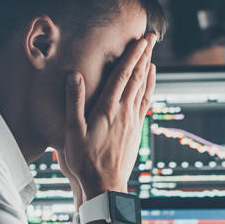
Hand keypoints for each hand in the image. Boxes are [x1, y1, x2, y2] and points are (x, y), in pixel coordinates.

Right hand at [59, 33, 156, 198]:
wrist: (105, 186)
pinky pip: (146, 102)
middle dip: (144, 55)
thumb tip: (74, 75)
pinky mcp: (136, 130)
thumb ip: (73, 101)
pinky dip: (149, 87)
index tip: (139, 39)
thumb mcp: (72, 131)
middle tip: (151, 37)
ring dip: (148, 69)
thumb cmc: (84, 160)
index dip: (132, 55)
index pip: (122, 75)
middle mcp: (124, 111)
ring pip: (144, 88)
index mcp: (108, 108)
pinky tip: (150, 81)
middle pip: (137, 77)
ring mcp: (133, 121)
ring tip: (152, 54)